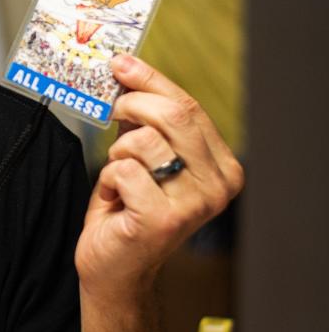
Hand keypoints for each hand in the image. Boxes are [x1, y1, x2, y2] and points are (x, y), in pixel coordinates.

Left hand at [75, 55, 244, 301]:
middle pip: (172, 115)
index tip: (121, 64)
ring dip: (118, 153)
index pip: (189, 107)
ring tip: (120, 177)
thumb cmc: (127, 208)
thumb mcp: (142, 155)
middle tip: (112, 113)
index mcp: (222, 167)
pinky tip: (116, 198)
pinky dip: (109, 179)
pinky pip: (124, 170)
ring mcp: (193, 204)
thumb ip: (144, 116)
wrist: (115, 268)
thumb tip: (126, 67)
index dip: (150, 80)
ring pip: (143, 141)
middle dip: (131, 105)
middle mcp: (217, 186)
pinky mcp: (162, 219)